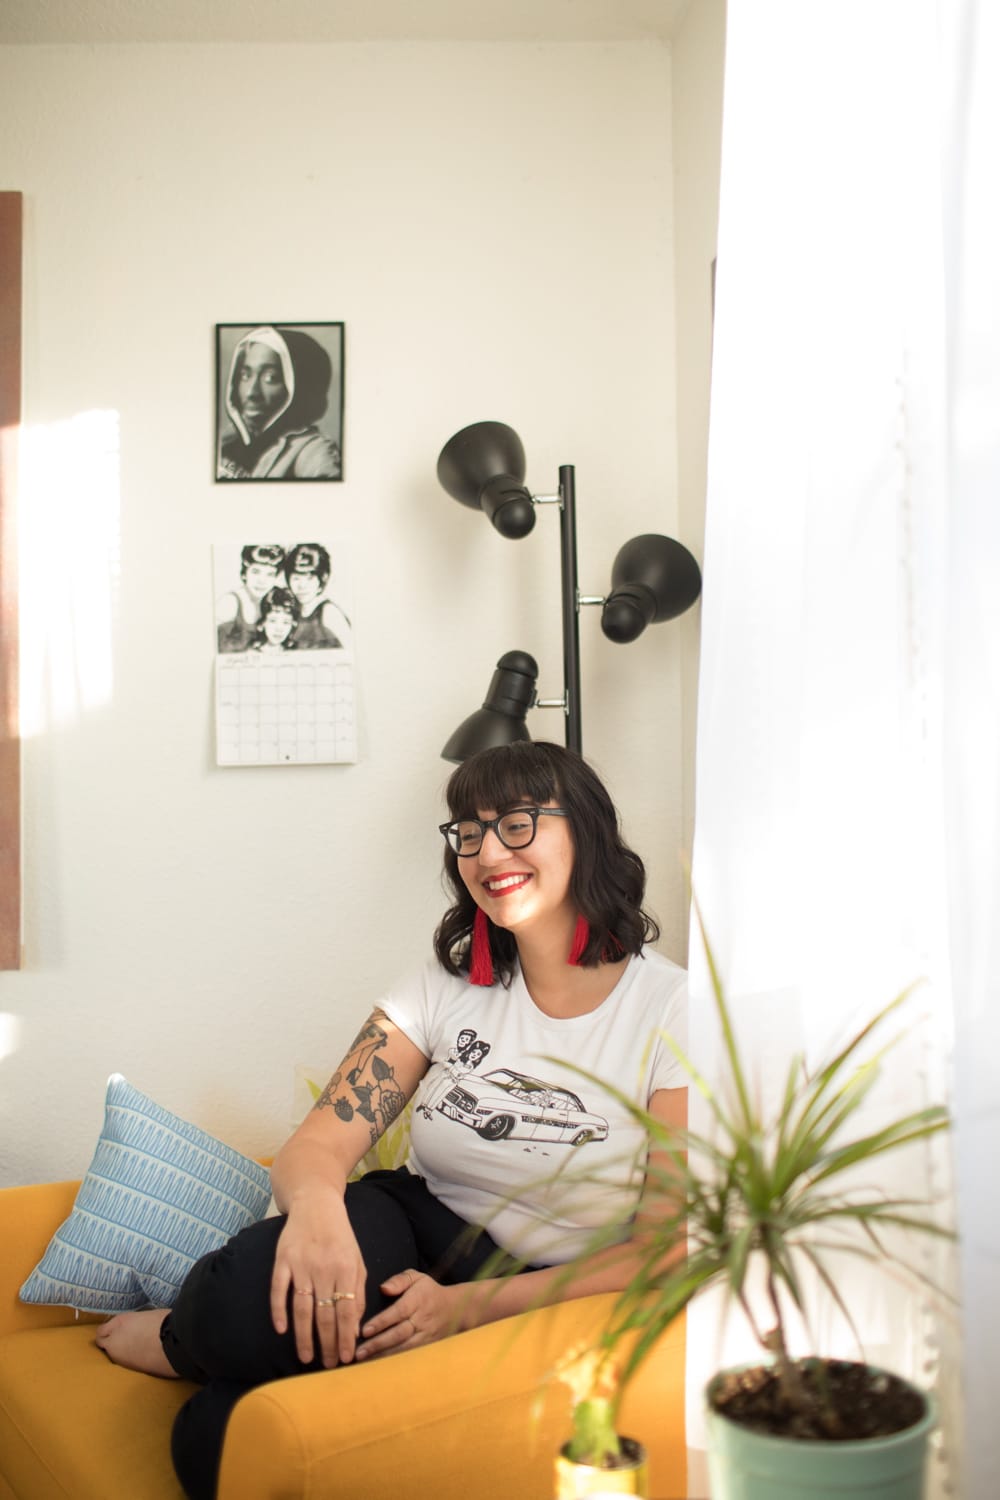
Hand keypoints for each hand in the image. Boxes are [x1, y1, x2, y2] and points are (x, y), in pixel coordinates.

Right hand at [270, 1194, 366, 1368]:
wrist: (316, 1203)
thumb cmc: (340, 1236)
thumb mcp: (356, 1260)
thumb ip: (358, 1291)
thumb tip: (355, 1328)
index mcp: (345, 1268)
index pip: (346, 1311)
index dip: (345, 1337)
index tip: (344, 1359)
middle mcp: (323, 1267)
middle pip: (324, 1313)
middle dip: (327, 1343)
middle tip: (327, 1366)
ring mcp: (301, 1263)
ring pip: (302, 1307)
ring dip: (304, 1336)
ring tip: (307, 1358)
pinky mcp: (282, 1259)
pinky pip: (278, 1289)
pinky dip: (278, 1310)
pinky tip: (281, 1330)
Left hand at [355, 1270, 461, 1360]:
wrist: (455, 1309)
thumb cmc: (428, 1291)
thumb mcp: (416, 1278)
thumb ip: (399, 1280)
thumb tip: (383, 1288)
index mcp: (417, 1300)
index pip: (398, 1312)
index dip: (381, 1322)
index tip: (365, 1331)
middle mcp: (422, 1319)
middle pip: (399, 1333)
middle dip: (378, 1344)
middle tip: (359, 1352)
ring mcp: (426, 1335)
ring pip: (404, 1348)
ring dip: (384, 1356)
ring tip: (365, 1361)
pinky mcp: (427, 1346)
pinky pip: (410, 1356)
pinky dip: (395, 1361)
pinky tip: (380, 1366)